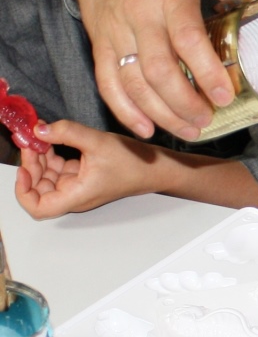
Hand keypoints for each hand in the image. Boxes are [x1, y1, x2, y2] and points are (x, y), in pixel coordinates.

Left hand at [15, 120, 158, 218]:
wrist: (156, 167)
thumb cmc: (135, 162)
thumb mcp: (98, 142)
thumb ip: (67, 133)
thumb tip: (40, 129)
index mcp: (77, 195)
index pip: (38, 207)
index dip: (23, 191)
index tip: (22, 168)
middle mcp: (75, 195)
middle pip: (41, 189)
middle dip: (32, 165)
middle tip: (31, 142)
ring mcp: (80, 187)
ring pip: (50, 178)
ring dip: (42, 159)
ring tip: (41, 137)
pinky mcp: (85, 178)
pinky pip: (62, 170)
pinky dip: (54, 156)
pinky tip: (54, 140)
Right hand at [73, 0, 249, 139]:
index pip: (189, 40)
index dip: (208, 72)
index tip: (224, 96)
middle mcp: (141, 15)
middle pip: (161, 71)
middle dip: (185, 103)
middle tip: (207, 120)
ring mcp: (116, 31)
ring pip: (135, 83)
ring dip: (161, 113)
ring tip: (187, 129)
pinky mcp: (98, 41)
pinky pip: (107, 83)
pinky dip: (125, 111)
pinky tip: (146, 128)